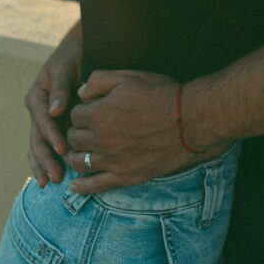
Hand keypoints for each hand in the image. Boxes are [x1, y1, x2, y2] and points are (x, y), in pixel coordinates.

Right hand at [24, 22, 81, 187]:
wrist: (79, 50)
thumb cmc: (73, 56)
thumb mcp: (65, 67)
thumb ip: (61, 89)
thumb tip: (56, 111)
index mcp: (36, 97)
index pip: (42, 120)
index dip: (52, 136)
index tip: (64, 149)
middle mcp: (38, 111)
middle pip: (37, 139)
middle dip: (45, 159)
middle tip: (56, 177)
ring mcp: (45, 120)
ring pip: (40, 147)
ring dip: (44, 165)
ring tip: (50, 182)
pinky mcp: (54, 126)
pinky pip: (48, 146)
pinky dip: (48, 161)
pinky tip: (52, 177)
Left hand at [64, 70, 229, 194]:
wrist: (189, 120)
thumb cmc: (161, 94)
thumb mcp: (129, 76)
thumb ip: (99, 80)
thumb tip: (80, 92)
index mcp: (99, 114)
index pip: (74, 115)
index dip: (81, 110)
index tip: (91, 109)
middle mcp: (101, 140)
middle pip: (73, 138)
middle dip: (77, 131)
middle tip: (86, 128)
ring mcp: (112, 161)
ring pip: (78, 162)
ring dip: (75, 155)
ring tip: (80, 150)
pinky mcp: (124, 177)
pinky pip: (94, 186)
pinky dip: (81, 187)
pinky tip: (74, 185)